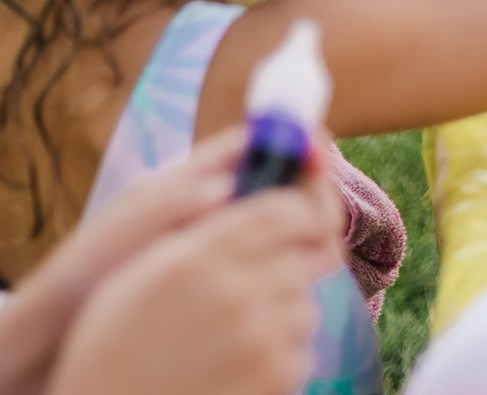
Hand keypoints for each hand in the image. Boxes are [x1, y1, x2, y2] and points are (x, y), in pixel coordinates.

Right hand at [50, 177, 338, 394]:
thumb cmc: (108, 354)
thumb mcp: (131, 278)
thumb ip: (188, 225)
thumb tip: (231, 182)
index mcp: (193, 259)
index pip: (284, 208)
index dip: (298, 209)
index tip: (293, 219)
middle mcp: (234, 293)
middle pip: (307, 252)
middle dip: (294, 260)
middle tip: (268, 277)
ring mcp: (261, 337)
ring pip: (306, 303)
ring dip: (285, 310)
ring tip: (237, 332)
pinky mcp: (277, 375)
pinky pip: (302, 349)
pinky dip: (280, 353)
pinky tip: (239, 364)